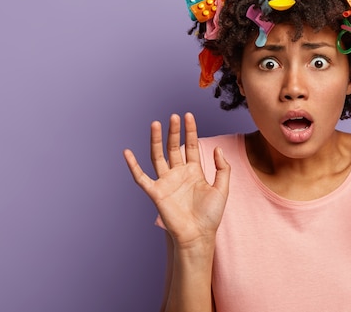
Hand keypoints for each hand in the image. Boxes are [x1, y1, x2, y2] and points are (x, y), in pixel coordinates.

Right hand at [123, 113, 229, 248]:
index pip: (190, 146)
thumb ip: (222, 168)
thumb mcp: (222, 188)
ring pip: (158, 156)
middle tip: (174, 116)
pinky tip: (127, 153)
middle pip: (173, 147)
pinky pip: (141, 177)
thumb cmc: (211, 215)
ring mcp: (166, 182)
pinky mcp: (156, 193)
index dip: (190, 131)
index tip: (188, 116)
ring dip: (156, 141)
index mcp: (194, 171)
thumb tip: (218, 148)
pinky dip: (133, 166)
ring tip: (156, 124)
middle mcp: (178, 174)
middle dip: (174, 132)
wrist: (199, 235)